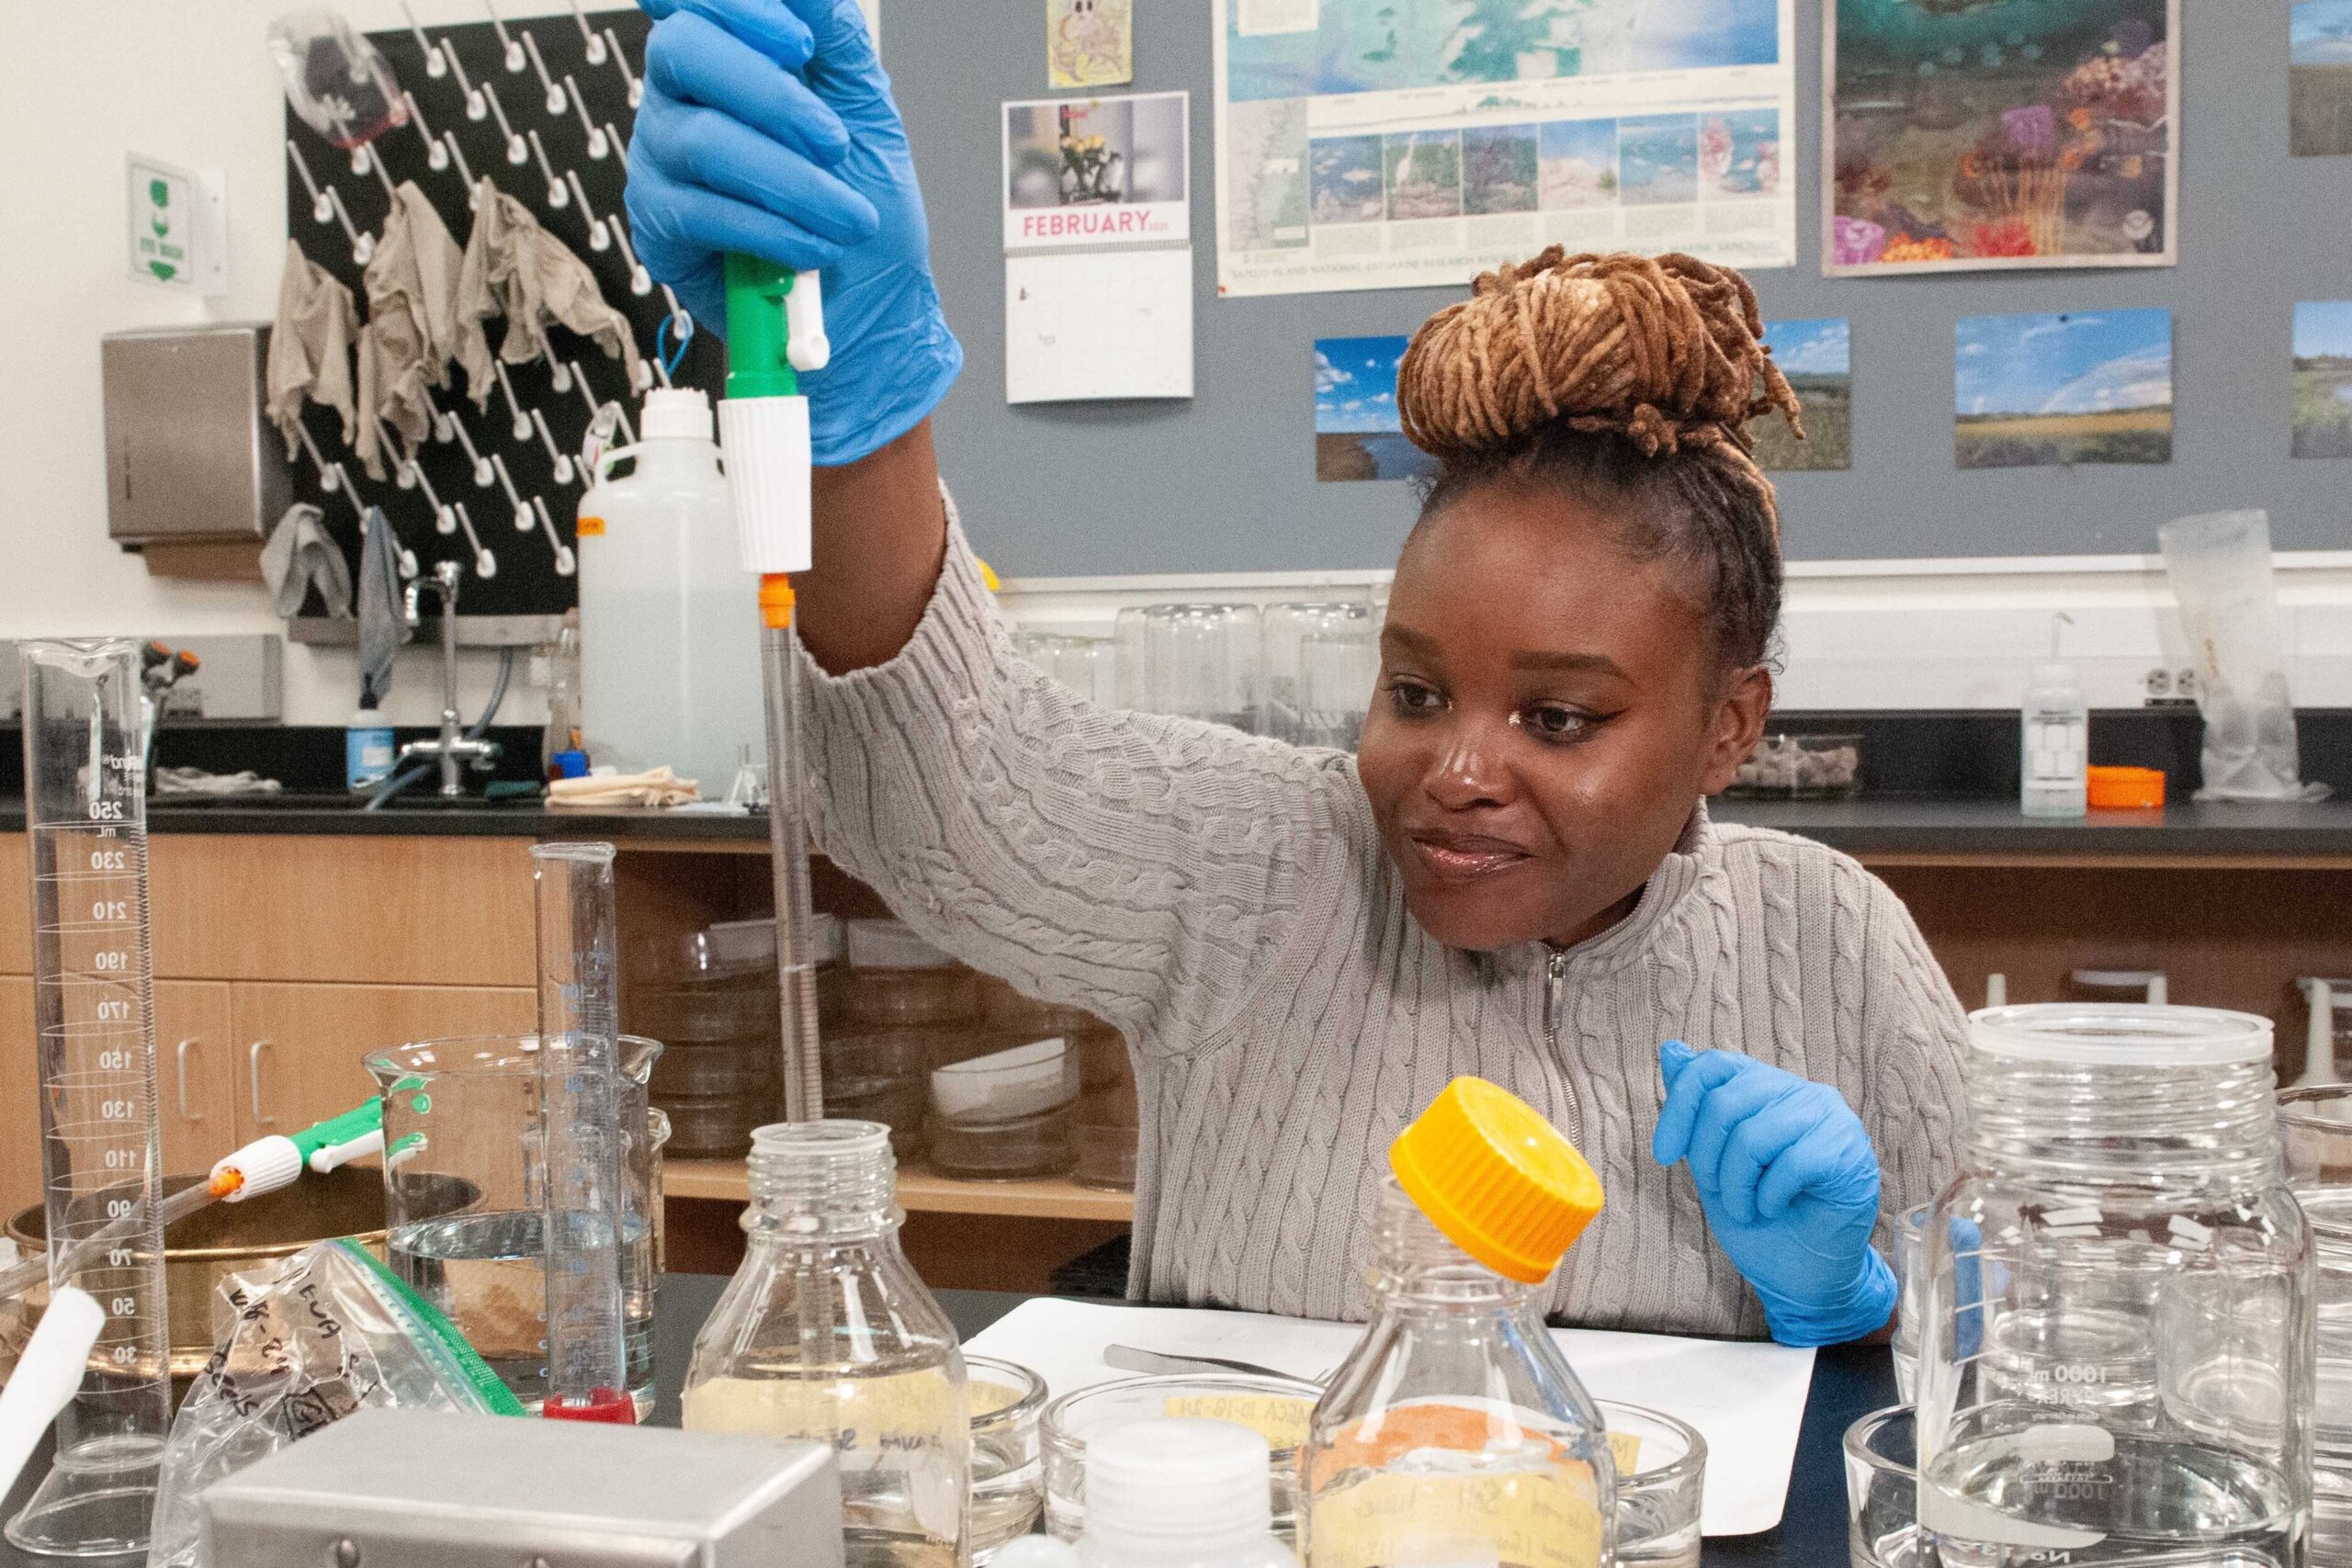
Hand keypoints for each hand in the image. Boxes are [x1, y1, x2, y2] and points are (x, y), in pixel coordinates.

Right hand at [627, 0, 962, 463]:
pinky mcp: (659, 225)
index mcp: (728, 57)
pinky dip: (770, 231)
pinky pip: (701, 213)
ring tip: (845, 216)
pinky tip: (811, 248)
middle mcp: (682, 98)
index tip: (801, 45)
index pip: (699, 2)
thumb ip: (833, 36)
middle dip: (772, 97)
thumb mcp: (866, 109)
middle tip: (835, 144)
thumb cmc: (864, 207)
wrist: (870, 308)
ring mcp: (661, 160)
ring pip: (701, 140)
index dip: (740, 8)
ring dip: (790, 181)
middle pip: (683, 52)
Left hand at [1652, 1041, 1895, 1345]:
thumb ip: (1696, 1107)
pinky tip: (1776, 1208)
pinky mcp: (1848, 1151)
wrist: (1803, 1274)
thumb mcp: (1712, 1161)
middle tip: (1720, 1195)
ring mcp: (1829, 1117)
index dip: (1678, 1108)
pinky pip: (1791, 1163)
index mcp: (1764, 1086)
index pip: (1712, 1066)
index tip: (1664, 1155)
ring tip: (1747, 1208)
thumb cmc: (1760, 1216)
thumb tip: (1670, 1048)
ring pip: (1753, 1136)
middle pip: (1725, 1102)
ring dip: (1737, 1186)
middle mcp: (1799, 1091)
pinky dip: (1770, 1196)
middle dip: (1706, 1159)